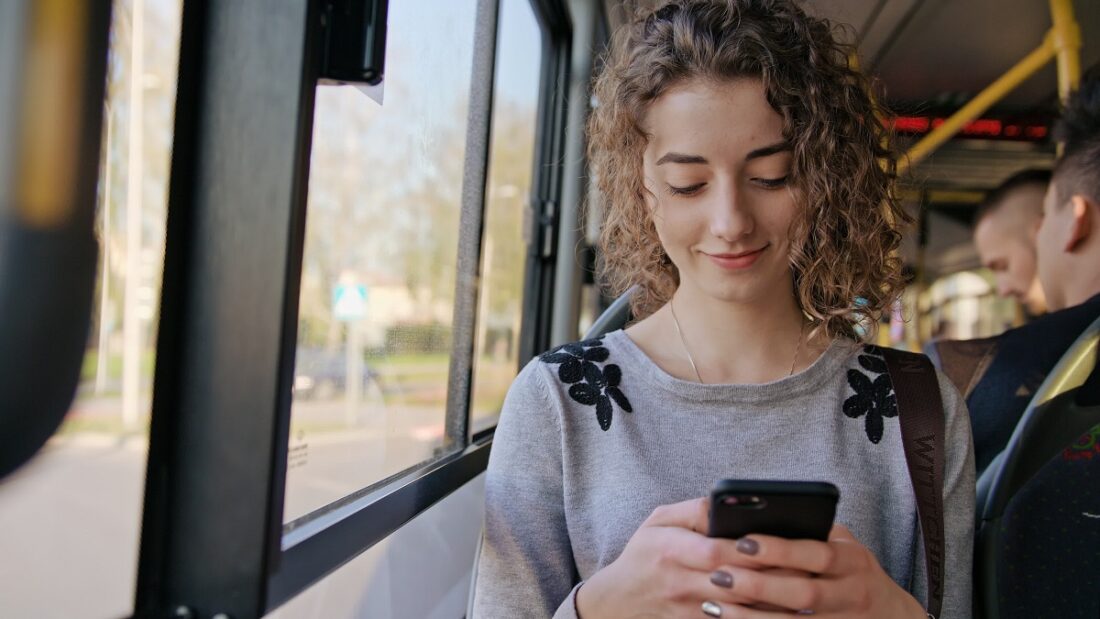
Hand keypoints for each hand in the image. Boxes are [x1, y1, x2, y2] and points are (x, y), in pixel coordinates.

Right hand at [575, 498, 800, 617]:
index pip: (715, 550)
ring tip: (809, 597)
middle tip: (811, 569)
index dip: (748, 549)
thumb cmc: (643, 555)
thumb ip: (693, 510)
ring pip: (739, 611)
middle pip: (735, 582)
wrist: (618, 601)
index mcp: (670, 550)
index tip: (781, 541)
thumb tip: (725, 502)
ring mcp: (690, 610)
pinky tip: (785, 615)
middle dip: (773, 577)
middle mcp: (680, 583)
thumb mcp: (658, 521)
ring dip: (774, 607)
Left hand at [703, 524, 926, 617]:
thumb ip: (814, 536)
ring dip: (750, 617)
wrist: (894, 618)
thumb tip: (763, 517)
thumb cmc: (854, 573)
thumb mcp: (845, 548)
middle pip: (803, 594)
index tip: (742, 541)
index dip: (780, 549)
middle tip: (717, 575)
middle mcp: (853, 594)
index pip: (817, 553)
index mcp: (854, 561)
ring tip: (712, 606)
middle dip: (758, 585)